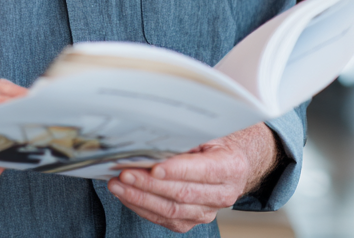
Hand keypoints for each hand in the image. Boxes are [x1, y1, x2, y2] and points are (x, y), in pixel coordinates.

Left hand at [108, 123, 280, 232]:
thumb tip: (150, 138)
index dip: (176, 171)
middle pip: (182, 193)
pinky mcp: (194, 220)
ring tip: (118, 186)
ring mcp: (208, 211)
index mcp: (229, 167)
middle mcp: (222, 194)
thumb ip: (183, 139)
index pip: (201, 171)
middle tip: (125, 174)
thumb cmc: (216, 146)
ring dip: (141, 199)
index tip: (153, 168)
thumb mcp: (204, 133)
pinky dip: (144, 208)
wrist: (235, 165)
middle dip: (149, 185)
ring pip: (173, 211)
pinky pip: (168, 220)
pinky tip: (127, 197)